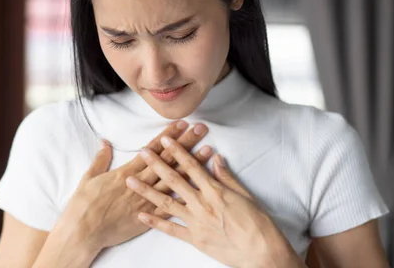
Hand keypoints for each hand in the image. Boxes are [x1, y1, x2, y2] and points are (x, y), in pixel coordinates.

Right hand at [36, 121, 212, 266]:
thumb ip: (100, 159)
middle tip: (201, 129)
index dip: (168, 135)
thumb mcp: (89, 177)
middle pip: (168, 160)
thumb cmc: (83, 205)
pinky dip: (186, 193)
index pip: (152, 149)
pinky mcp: (148, 216)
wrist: (83, 231)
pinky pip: (170, 204)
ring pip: (174, 179)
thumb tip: (105, 142)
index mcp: (126, 172)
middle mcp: (140, 183)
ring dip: (192, 164)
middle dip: (186, 143)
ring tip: (208, 150)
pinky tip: (200, 185)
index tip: (182, 124)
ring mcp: (146, 200)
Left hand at [125, 136, 301, 267]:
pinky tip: (141, 214)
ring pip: (166, 202)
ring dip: (147, 190)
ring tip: (131, 180)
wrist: (261, 252)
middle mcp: (202, 204)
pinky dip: (155, 222)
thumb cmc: (257, 223)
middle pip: (174, 180)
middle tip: (142, 152)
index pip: (191, 166)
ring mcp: (196, 222)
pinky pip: (171, 229)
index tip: (165, 140)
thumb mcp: (245, 195)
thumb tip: (216, 159)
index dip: (177, 151)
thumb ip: (227, 177)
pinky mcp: (195, 239)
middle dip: (156, 164)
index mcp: (215, 191)